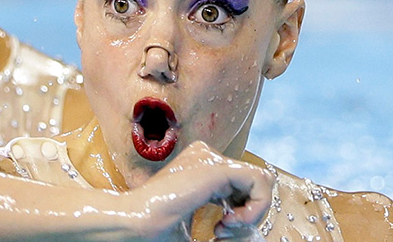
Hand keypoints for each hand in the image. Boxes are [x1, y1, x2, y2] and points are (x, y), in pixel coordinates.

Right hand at [129, 141, 273, 241]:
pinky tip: (232, 221)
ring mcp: (210, 159)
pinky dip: (256, 207)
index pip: (240, 186)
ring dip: (253, 212)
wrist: (132, 224)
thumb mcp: (197, 228)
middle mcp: (205, 159)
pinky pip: (260, 181)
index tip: (219, 233)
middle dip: (248, 214)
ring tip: (226, 227)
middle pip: (252, 183)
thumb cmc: (154, 230)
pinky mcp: (216, 167)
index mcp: (199, 170)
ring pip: (261, 179)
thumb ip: (224, 228)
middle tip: (223, 232)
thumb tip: (254, 236)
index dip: (241, 214)